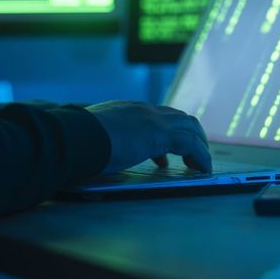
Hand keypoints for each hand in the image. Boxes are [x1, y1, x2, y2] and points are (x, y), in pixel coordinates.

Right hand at [85, 100, 211, 174]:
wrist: (77, 136)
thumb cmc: (77, 141)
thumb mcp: (91, 137)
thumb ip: (100, 141)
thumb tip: (94, 154)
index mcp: (127, 109)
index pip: (155, 116)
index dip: (166, 132)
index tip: (164, 156)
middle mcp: (143, 110)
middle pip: (179, 117)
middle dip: (190, 135)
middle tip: (193, 156)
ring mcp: (153, 119)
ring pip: (190, 126)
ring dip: (199, 145)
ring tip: (201, 164)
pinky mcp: (161, 134)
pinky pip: (191, 143)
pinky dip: (201, 156)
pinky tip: (202, 169)